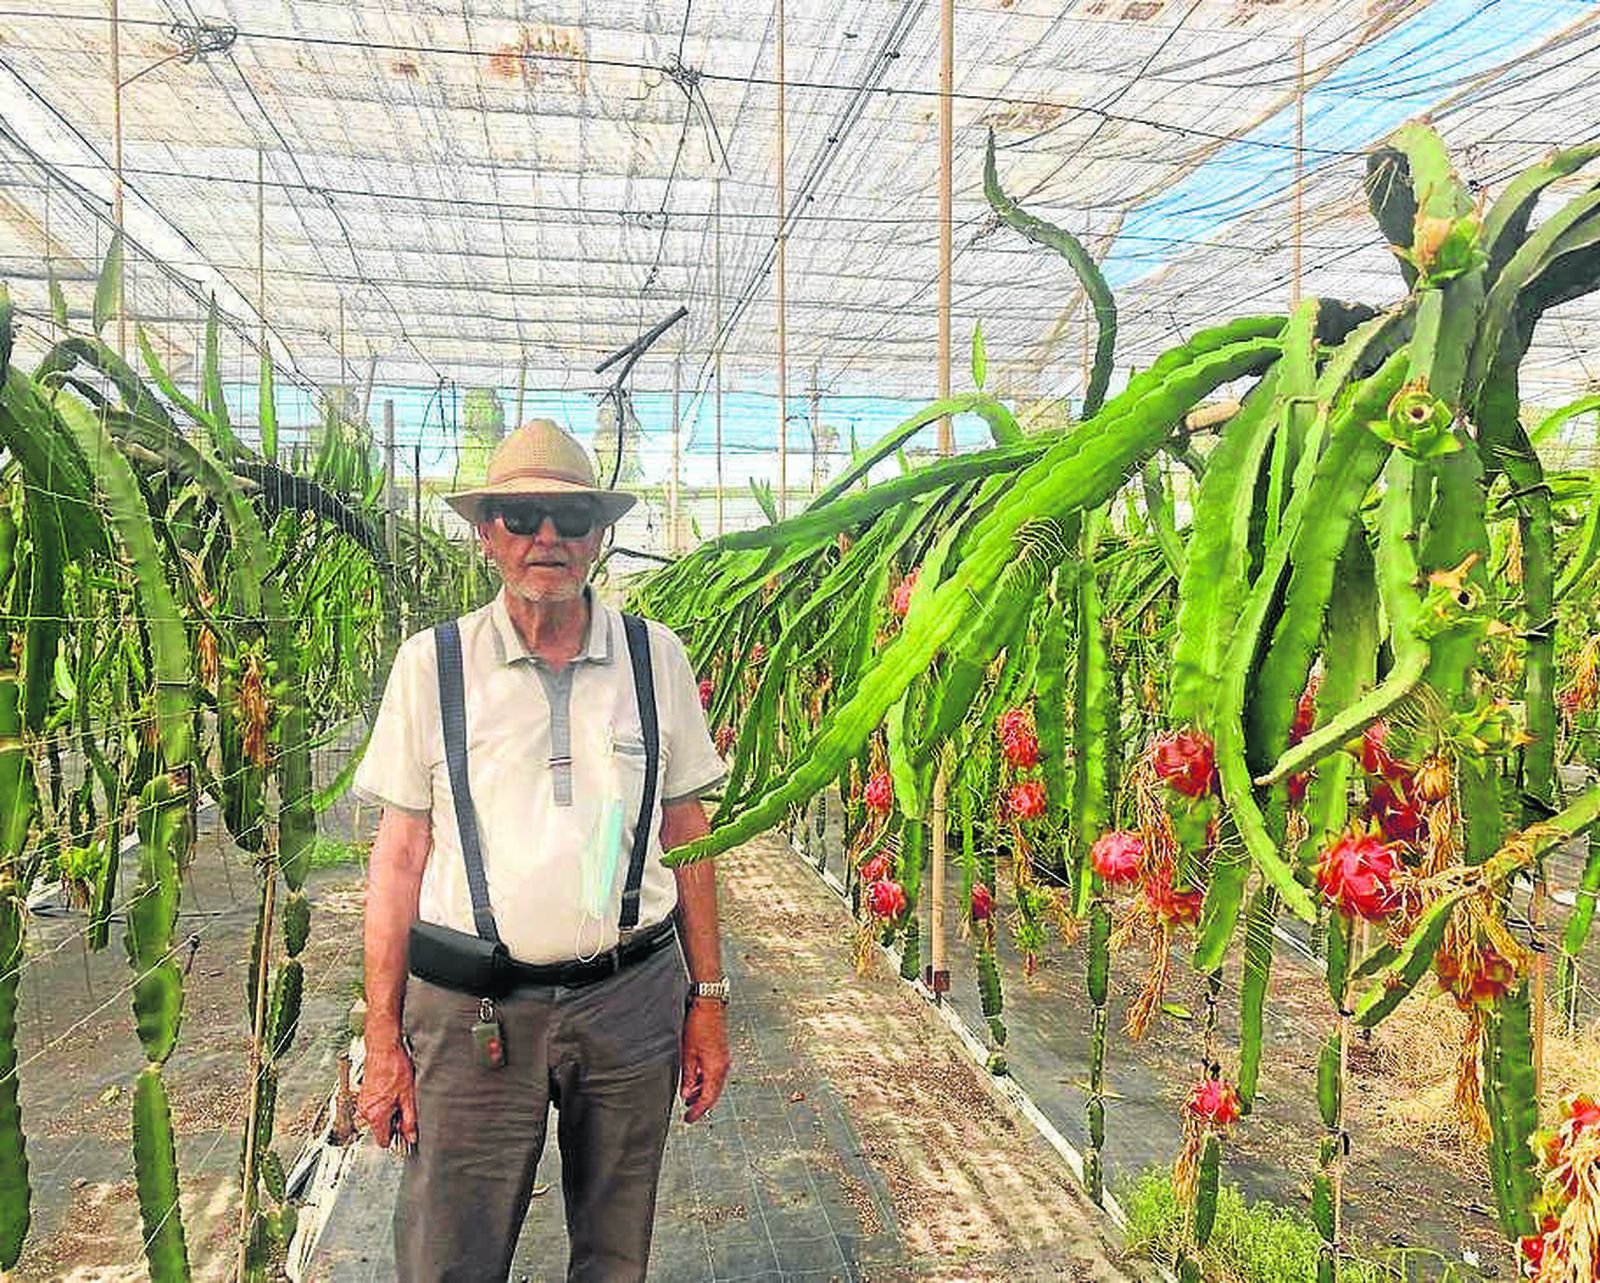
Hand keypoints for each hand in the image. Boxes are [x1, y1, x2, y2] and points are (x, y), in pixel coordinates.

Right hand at [359, 1034, 417, 1147]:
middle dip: (393, 1122)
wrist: (383, 1048)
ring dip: (388, 1112)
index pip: (383, 1141)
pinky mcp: (363, 1094)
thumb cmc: (394, 1067)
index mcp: (376, 1115)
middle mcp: (365, 1111)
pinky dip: (383, 1103)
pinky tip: (391, 1090)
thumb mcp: (408, 1096)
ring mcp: (362, 1102)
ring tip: (398, 1095)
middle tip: (404, 1106)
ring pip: (377, 1117)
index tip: (405, 1132)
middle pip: (380, 1128)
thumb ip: (409, 1119)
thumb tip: (411, 1136)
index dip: (397, 1137)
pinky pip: (373, 1107)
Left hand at [679, 1001, 729, 1123]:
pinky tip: (694, 1081)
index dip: (698, 1111)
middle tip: (688, 1113)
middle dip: (701, 1105)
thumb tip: (686, 1094)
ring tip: (688, 1098)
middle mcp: (722, 1066)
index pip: (708, 1098)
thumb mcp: (687, 1053)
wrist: (709, 1004)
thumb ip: (687, 1076)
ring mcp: (723, 1059)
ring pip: (714, 1085)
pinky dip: (705, 1082)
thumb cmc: (698, 1024)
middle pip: (713, 1094)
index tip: (688, 1119)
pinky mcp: (721, 1053)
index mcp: (715, 1068)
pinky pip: (715, 1074)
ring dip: (702, 1093)